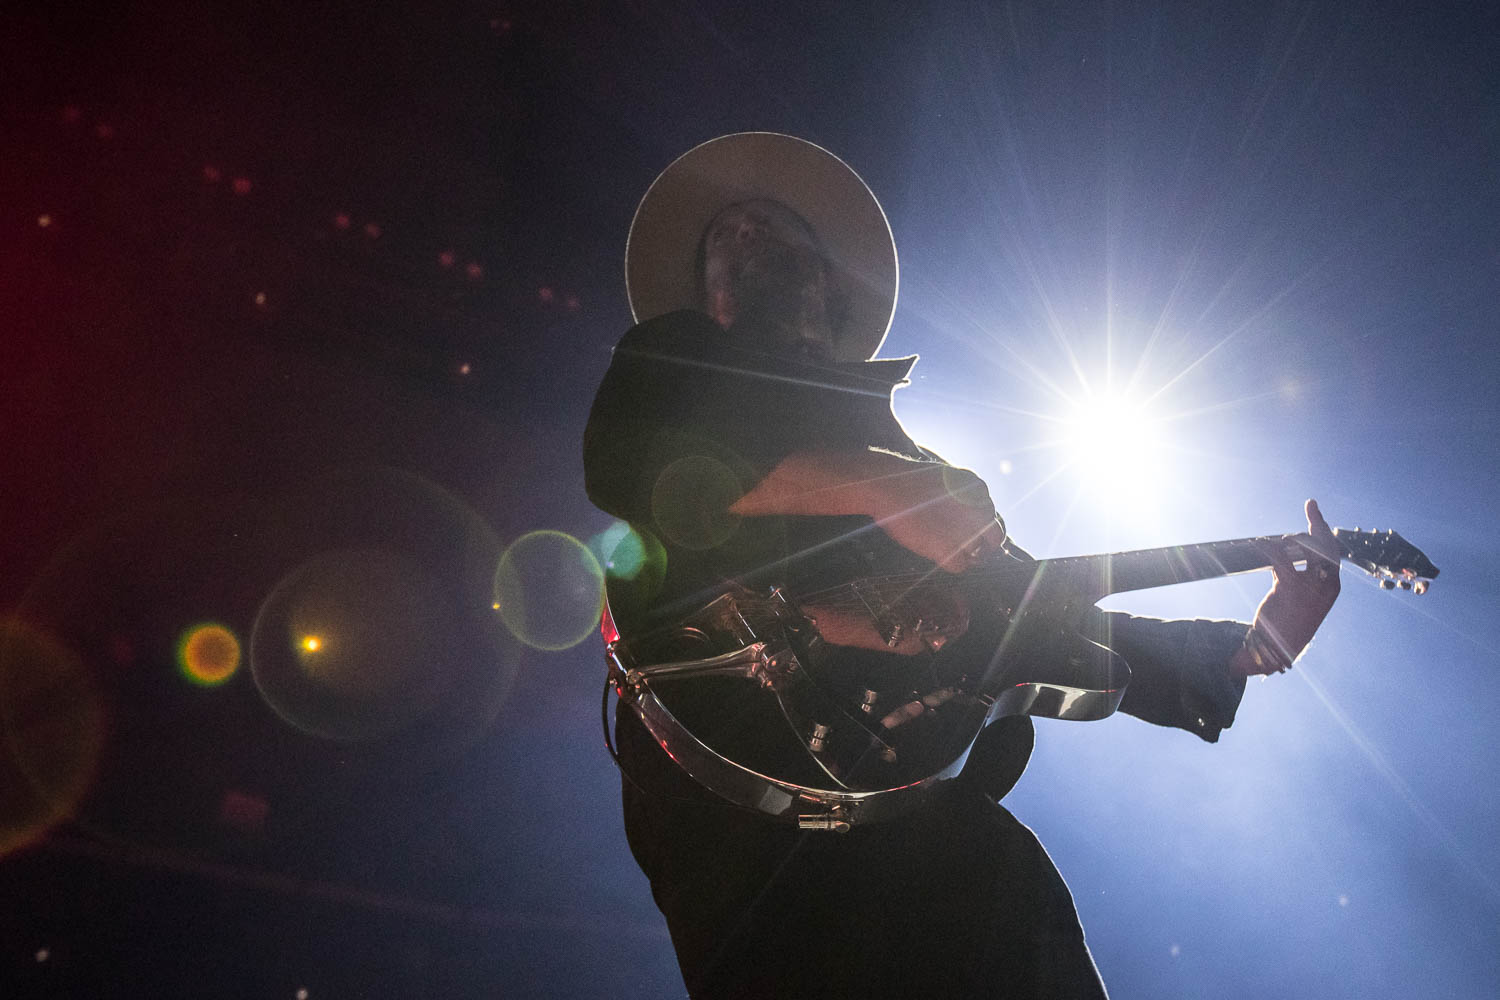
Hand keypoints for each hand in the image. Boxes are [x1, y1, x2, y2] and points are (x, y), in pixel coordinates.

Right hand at [876, 464, 1007, 573]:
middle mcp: (980, 508)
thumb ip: (963, 495)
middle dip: (982, 545)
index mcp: (978, 488)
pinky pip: (960, 565)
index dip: (982, 527)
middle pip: (995, 536)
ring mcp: (967, 529)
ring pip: (978, 553)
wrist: (885, 484)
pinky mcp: (949, 548)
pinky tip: (936, 554)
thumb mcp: (945, 478)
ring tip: (942, 546)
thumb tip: (969, 513)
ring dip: (964, 553)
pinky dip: (950, 563)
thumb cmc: (908, 481)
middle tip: (969, 550)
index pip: (993, 516)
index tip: (972, 532)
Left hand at [1234, 499, 1341, 675]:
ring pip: (1306, 548)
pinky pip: (1281, 559)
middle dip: (1318, 522)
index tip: (1318, 516)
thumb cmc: (1290, 623)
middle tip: (1311, 505)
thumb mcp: (1304, 599)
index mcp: (1332, 587)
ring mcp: (1309, 587)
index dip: (1327, 532)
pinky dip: (1270, 547)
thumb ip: (1303, 577)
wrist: (1277, 649)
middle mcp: (1326, 585)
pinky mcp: (1289, 588)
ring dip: (1293, 537)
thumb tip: (1291, 555)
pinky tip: (1260, 543)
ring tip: (1282, 536)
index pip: (1334, 553)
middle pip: (1326, 545)